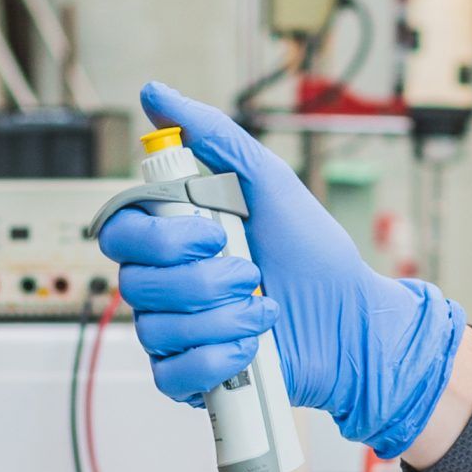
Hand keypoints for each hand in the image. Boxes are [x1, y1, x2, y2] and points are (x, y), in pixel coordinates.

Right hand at [98, 81, 465, 458]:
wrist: (352, 322)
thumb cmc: (313, 253)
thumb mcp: (270, 181)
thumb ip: (213, 136)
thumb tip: (156, 94)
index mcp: (172, 237)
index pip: (119, 231)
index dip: (158, 238)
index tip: (214, 233)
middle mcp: (164, 283)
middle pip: (134, 282)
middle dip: (203, 279)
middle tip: (251, 273)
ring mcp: (174, 332)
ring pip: (155, 328)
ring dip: (223, 319)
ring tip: (265, 310)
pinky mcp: (190, 377)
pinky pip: (171, 375)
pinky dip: (216, 360)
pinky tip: (251, 348)